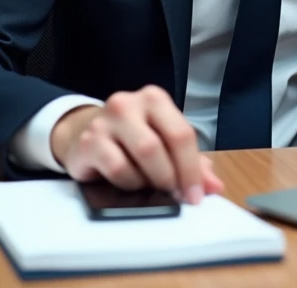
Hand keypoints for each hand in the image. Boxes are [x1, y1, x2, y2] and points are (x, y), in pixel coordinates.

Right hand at [50, 85, 222, 203]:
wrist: (82, 133)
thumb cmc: (131, 139)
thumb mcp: (164, 143)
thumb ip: (193, 162)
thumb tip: (214, 186)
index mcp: (155, 99)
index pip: (181, 134)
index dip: (192, 169)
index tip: (195, 195)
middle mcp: (128, 104)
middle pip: (159, 146)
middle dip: (171, 178)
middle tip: (175, 196)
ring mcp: (105, 121)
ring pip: (138, 158)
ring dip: (148, 181)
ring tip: (149, 186)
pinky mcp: (88, 142)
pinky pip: (116, 169)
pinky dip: (127, 183)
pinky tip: (127, 183)